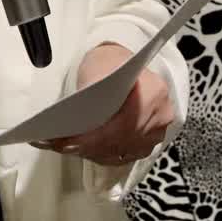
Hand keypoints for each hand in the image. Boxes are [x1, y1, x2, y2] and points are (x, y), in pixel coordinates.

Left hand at [34, 44, 174, 164]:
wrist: (125, 67)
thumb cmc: (112, 64)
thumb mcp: (99, 66)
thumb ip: (92, 91)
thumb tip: (73, 119)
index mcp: (154, 90)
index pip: (124, 123)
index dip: (95, 137)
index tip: (69, 142)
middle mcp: (161, 114)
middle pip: (122, 140)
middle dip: (88, 146)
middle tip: (60, 146)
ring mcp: (157, 132)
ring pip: (120, 152)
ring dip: (92, 152)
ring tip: (65, 147)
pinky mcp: (148, 143)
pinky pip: (122, 156)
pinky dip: (100, 154)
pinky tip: (81, 149)